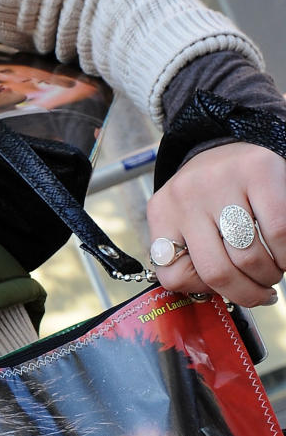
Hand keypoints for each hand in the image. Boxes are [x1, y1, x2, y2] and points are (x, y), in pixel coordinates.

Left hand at [147, 143, 285, 306]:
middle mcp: (185, 196)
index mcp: (162, 213)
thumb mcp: (191, 219)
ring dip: (270, 275)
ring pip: (248, 256)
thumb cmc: (217, 193)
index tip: (227, 290)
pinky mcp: (257, 170)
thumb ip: (195, 254)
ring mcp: (220, 181)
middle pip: (216, 272)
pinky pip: (278, 231)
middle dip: (247, 293)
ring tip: (275, 270)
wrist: (238, 139)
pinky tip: (284, 253)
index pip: (173, 275)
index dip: (206, 291)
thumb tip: (220, 296)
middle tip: (263, 292)